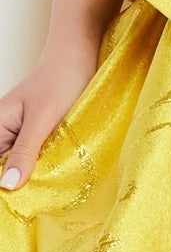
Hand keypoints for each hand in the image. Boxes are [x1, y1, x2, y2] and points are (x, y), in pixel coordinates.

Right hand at [0, 36, 101, 190]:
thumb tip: (7, 186)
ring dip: (33, 177)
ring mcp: (22, 133)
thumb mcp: (43, 119)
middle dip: (18, 184)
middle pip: (4, 168)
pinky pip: (36, 157)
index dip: (3, 184)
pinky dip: (44, 166)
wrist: (81, 51)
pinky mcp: (40, 133)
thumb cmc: (62, 78)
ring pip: (21, 165)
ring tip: (48, 190)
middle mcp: (4, 131)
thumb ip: (26, 151)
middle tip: (39, 198)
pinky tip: (57, 173)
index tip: (17, 201)